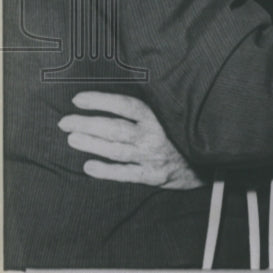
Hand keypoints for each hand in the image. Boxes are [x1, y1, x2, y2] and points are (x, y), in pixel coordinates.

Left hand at [58, 91, 203, 189]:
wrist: (207, 160)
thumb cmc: (182, 131)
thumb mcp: (171, 113)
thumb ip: (148, 107)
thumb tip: (117, 96)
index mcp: (158, 116)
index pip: (125, 105)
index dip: (100, 101)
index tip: (78, 99)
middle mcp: (153, 136)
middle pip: (114, 128)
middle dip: (87, 124)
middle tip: (65, 122)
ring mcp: (152, 157)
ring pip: (116, 150)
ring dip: (91, 144)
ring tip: (72, 139)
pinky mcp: (152, 176)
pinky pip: (124, 174)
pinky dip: (105, 171)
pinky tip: (88, 166)